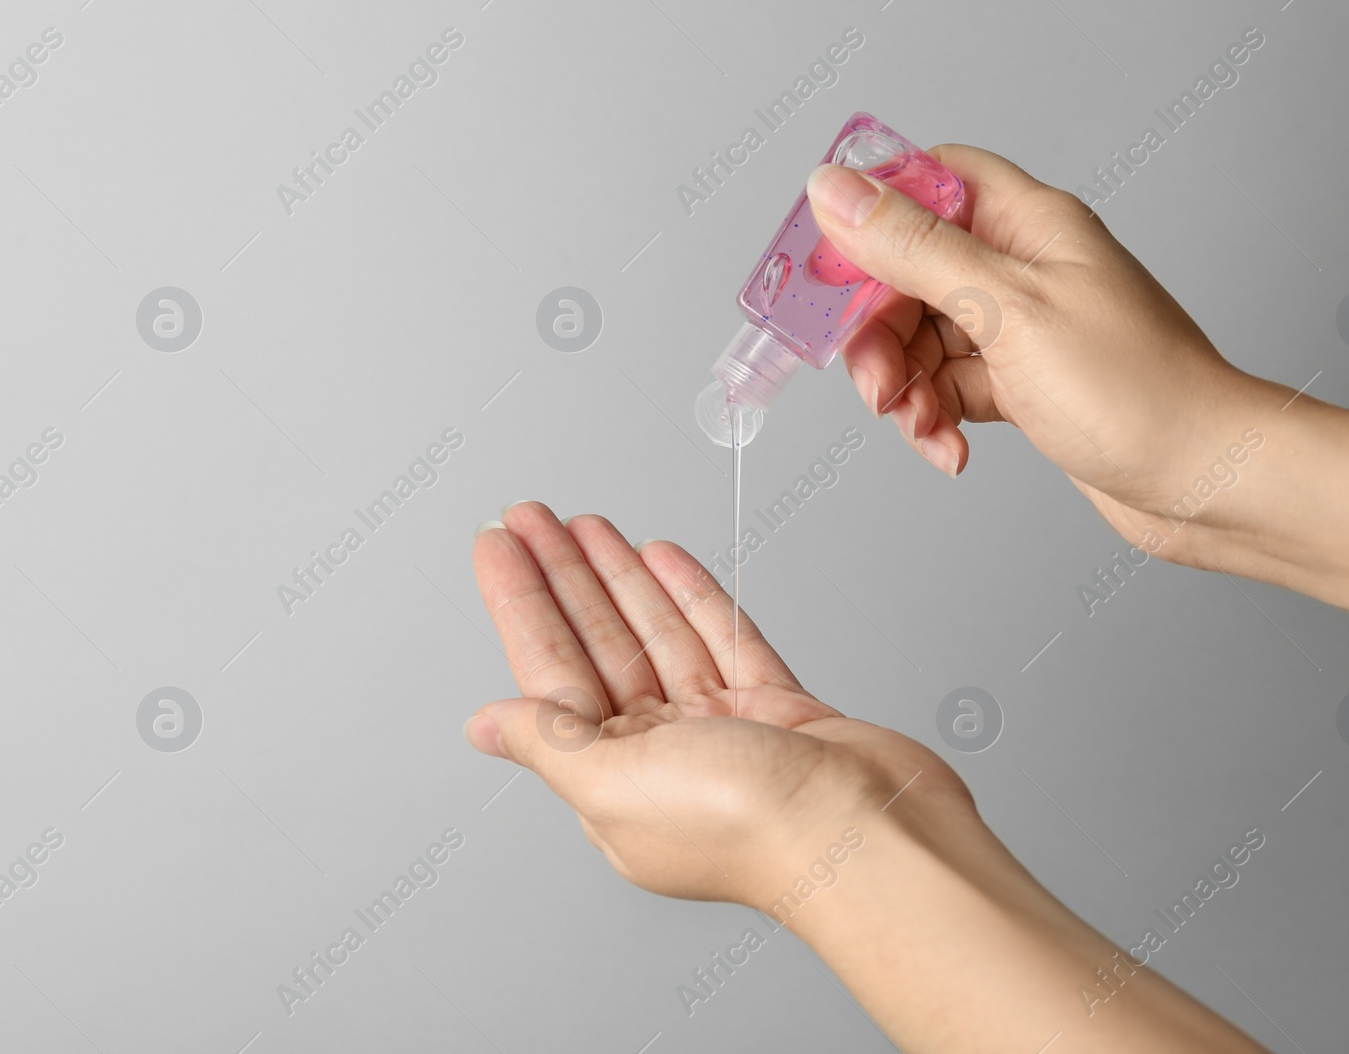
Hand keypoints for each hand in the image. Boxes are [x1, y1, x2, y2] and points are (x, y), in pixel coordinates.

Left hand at [462, 502, 970, 904]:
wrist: (864, 833)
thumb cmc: (746, 827)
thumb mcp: (614, 784)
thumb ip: (549, 742)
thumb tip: (484, 725)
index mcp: (612, 780)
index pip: (550, 671)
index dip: (521, 601)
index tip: (497, 543)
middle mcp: (661, 755)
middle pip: (599, 644)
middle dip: (564, 575)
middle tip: (531, 514)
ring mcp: (721, 730)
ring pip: (658, 634)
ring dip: (619, 576)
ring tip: (586, 524)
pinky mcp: (778, 711)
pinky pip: (724, 638)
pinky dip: (691, 595)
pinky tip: (662, 557)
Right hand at [806, 148, 1270, 558]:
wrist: (1207, 480)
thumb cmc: (1137, 391)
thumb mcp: (1006, 311)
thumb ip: (914, 249)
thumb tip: (835, 190)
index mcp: (1027, 222)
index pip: (927, 181)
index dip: (870, 216)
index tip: (829, 270)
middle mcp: (1024, 267)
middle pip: (910, 272)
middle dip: (879, 331)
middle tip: (878, 383)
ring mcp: (1024, 328)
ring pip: (924, 338)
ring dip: (906, 386)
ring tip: (922, 426)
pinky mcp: (1025, 384)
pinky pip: (951, 386)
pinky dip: (937, 417)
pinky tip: (950, 448)